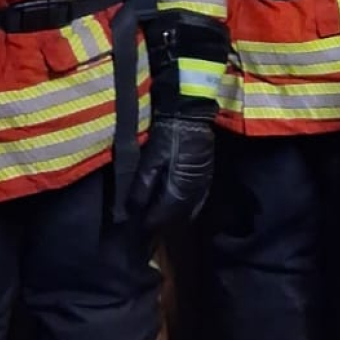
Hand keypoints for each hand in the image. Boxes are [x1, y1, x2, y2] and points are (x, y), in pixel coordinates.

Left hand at [126, 114, 214, 233]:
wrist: (192, 116)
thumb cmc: (169, 136)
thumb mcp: (151, 160)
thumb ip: (142, 188)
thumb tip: (132, 211)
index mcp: (179, 193)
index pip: (160, 219)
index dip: (146, 223)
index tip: (133, 223)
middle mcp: (194, 196)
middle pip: (175, 220)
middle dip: (160, 221)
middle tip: (143, 217)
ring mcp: (204, 188)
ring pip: (186, 212)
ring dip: (172, 214)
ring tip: (156, 210)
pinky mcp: (207, 180)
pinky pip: (195, 202)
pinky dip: (183, 206)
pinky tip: (173, 201)